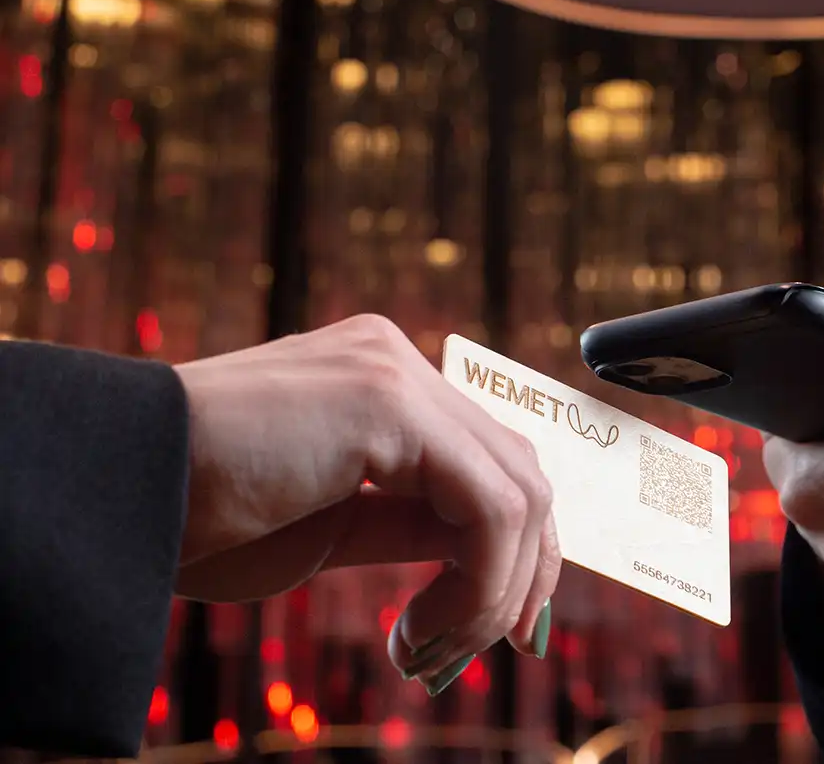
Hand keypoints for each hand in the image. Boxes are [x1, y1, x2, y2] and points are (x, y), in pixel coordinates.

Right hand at [170, 314, 559, 692]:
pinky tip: (418, 630)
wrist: (112, 492)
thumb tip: (488, 560)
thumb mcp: (332, 528)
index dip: (519, 550)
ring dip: (493, 593)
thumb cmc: (198, 518)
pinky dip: (479, 584)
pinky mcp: (390, 403)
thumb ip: (412, 523)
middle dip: (519, 577)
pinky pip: (490, 507)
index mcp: (383, 381)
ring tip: (426, 651)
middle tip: (471, 651)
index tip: (503, 628)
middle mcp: (398, 361)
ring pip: (519, 493)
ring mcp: (396, 373)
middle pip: (521, 473)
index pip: (494, 461)